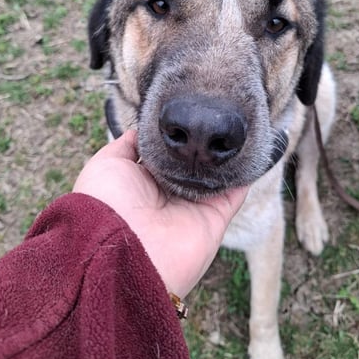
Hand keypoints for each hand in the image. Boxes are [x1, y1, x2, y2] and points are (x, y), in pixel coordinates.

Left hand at [73, 130, 248, 297]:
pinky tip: (252, 148)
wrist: (120, 251)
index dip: (176, 135)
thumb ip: (127, 145)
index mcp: (142, 182)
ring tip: (235, 124)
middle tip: (215, 113)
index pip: (166, 154)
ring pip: (216, 175)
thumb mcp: (106, 164)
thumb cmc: (106, 203)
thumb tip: (144, 129)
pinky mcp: (214, 219)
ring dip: (225, 154)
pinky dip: (245, 174)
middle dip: (202, 141)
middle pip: (192, 163)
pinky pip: (235, 193)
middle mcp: (169, 194)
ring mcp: (193, 207)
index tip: (188, 108)